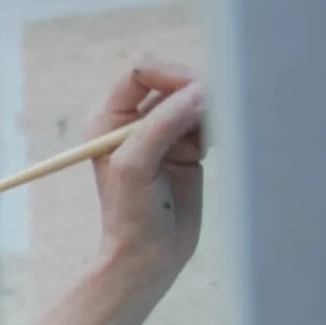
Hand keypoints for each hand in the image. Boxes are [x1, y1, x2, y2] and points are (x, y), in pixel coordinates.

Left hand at [88, 60, 207, 284]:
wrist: (151, 255)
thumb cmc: (131, 215)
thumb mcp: (136, 166)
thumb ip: (162, 124)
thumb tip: (200, 92)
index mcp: (109, 117)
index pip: (141, 70)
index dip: (169, 75)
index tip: (192, 95)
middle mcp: (134, 118)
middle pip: (172, 78)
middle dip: (193, 93)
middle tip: (205, 122)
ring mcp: (163, 130)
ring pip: (195, 96)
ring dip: (206, 113)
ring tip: (200, 146)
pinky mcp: (188, 144)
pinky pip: (209, 118)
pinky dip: (215, 127)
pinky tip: (208, 151)